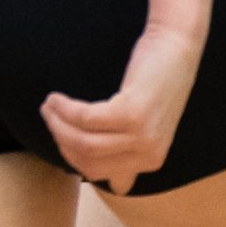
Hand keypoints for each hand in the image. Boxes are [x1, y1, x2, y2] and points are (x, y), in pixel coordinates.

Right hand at [40, 24, 202, 193]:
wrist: (177, 45)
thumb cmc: (156, 82)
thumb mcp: (145, 125)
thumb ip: (125, 152)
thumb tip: (100, 181)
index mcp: (151, 160)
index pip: (96, 173)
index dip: (70, 157)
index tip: (59, 137)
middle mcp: (150, 153)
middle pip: (86, 160)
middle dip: (59, 139)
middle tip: (48, 117)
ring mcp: (143, 135)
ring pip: (82, 142)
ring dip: (57, 124)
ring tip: (48, 107)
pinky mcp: (133, 114)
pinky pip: (85, 118)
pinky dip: (64, 109)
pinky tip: (55, 99)